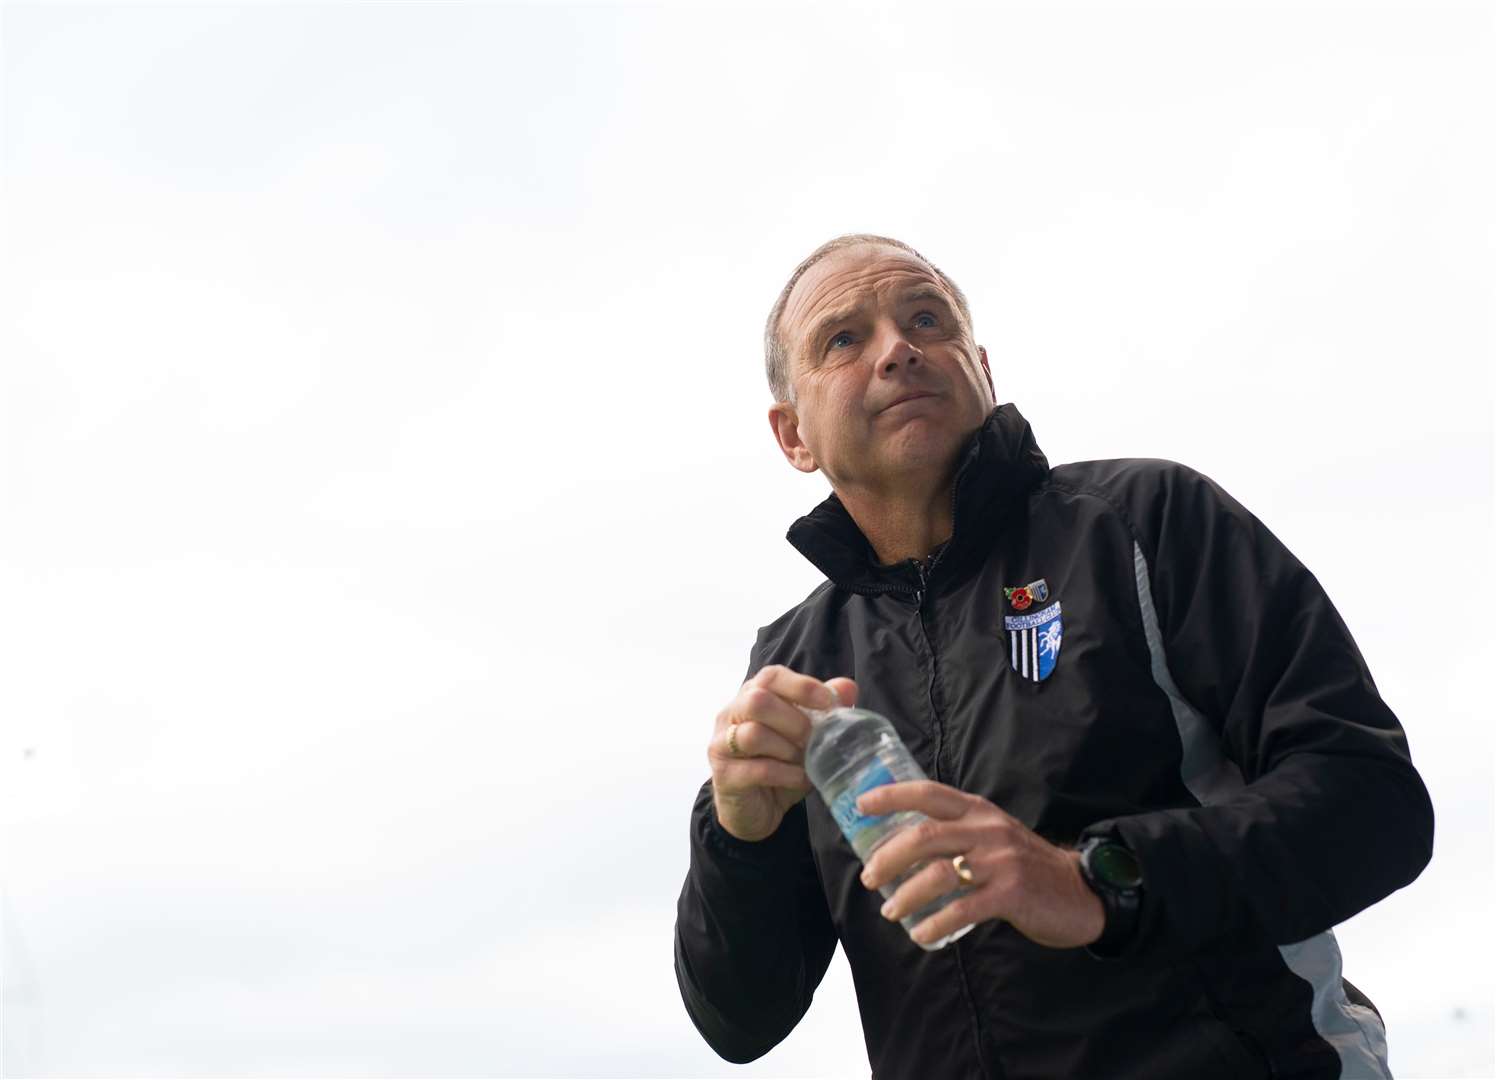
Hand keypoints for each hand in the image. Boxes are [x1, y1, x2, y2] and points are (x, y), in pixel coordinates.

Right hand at [709, 665, 858, 841]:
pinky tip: (800, 779)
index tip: (829, 702)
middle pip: (757, 700)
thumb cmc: (779, 765)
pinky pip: (757, 769)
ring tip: (804, 761)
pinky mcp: (724, 775)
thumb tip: (848, 687)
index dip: (802, 685)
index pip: (770, 676)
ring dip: (788, 749)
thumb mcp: (804, 737)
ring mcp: (722, 744)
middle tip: (813, 738)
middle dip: (794, 720)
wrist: (755, 809)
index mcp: (750, 696)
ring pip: (753, 734)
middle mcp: (730, 715)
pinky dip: (786, 774)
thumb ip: (821, 709)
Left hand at [856, 780, 1104, 948]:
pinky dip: (936, 923)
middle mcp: (987, 829)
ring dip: (906, 894)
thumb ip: (957, 833)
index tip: (860, 805)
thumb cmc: (1025, 865)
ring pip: (939, 873)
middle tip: (869, 878)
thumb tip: (902, 846)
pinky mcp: (1011, 893)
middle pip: (925, 835)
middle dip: (888, 857)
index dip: (892, 795)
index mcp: (978, 810)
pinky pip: (962, 908)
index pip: (928, 793)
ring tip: (890, 911)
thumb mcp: (992, 836)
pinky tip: (922, 934)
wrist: (1079, 891)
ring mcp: (1000, 860)